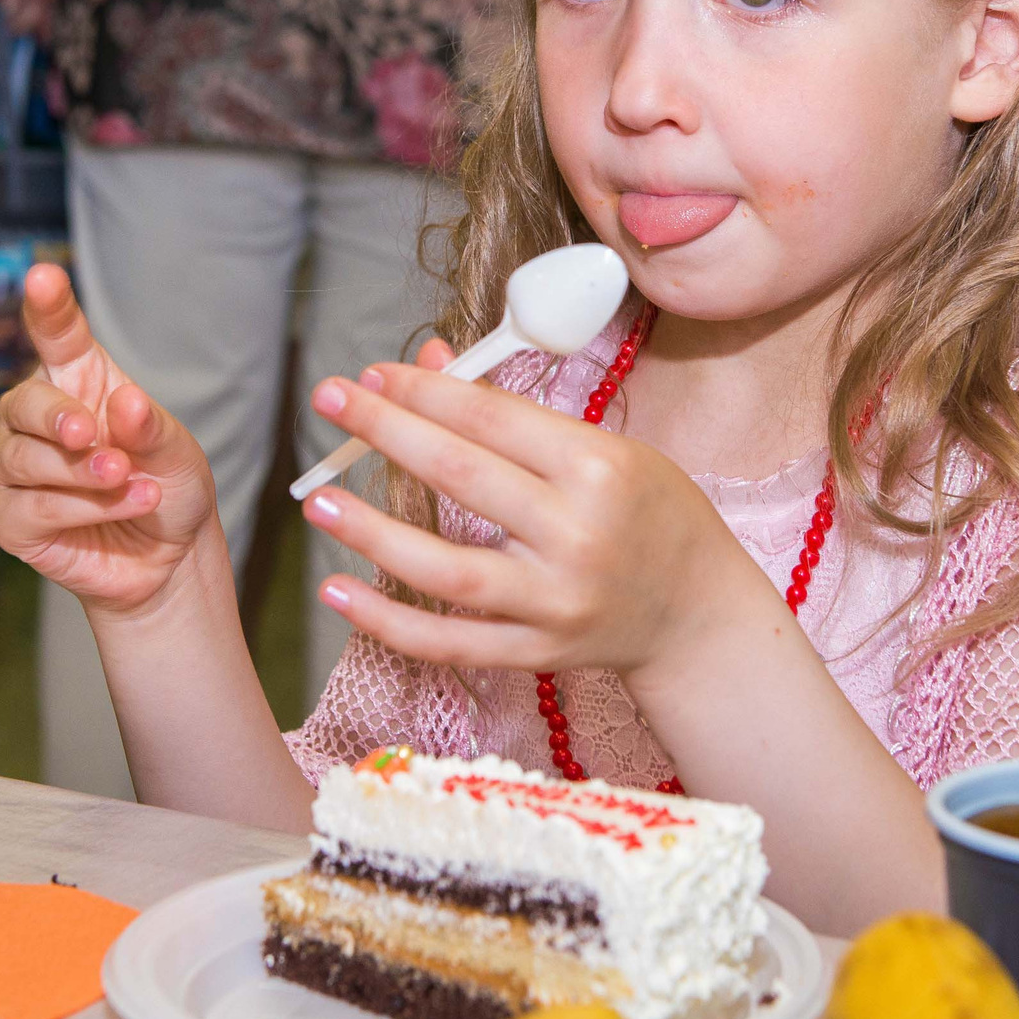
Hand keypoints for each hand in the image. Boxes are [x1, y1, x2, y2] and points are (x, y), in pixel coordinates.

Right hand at [0, 263, 225, 615]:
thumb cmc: (166, 486)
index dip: (48, 306)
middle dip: (57, 418)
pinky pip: (31, 508)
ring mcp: (14, 469)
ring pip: (25, 459)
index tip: (44, 276)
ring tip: (130, 479)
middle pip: (24, 401)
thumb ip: (149, 427)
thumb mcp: (176, 451)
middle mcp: (34, 419)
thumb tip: (122, 402)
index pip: (56, 336)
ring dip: (83, 473)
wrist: (167, 557)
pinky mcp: (9, 520)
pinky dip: (81, 508)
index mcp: (77, 382)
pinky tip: (125, 503)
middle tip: (91, 435)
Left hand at [299, 361, 772, 682]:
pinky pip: (450, 642)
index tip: (372, 373)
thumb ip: (513, 414)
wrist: (700, 613)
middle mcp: (577, 535)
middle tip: (330, 400)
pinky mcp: (537, 653)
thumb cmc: (652, 514)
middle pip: (461, 477)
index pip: (493, 420)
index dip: (425, 393)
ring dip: (373, 533)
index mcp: (600, 469)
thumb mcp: (604, 448)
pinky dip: (389, 622)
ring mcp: (555, 601)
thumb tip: (428, 365)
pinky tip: (339, 590)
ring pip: (446, 570)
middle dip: (387, 431)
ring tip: (318, 501)